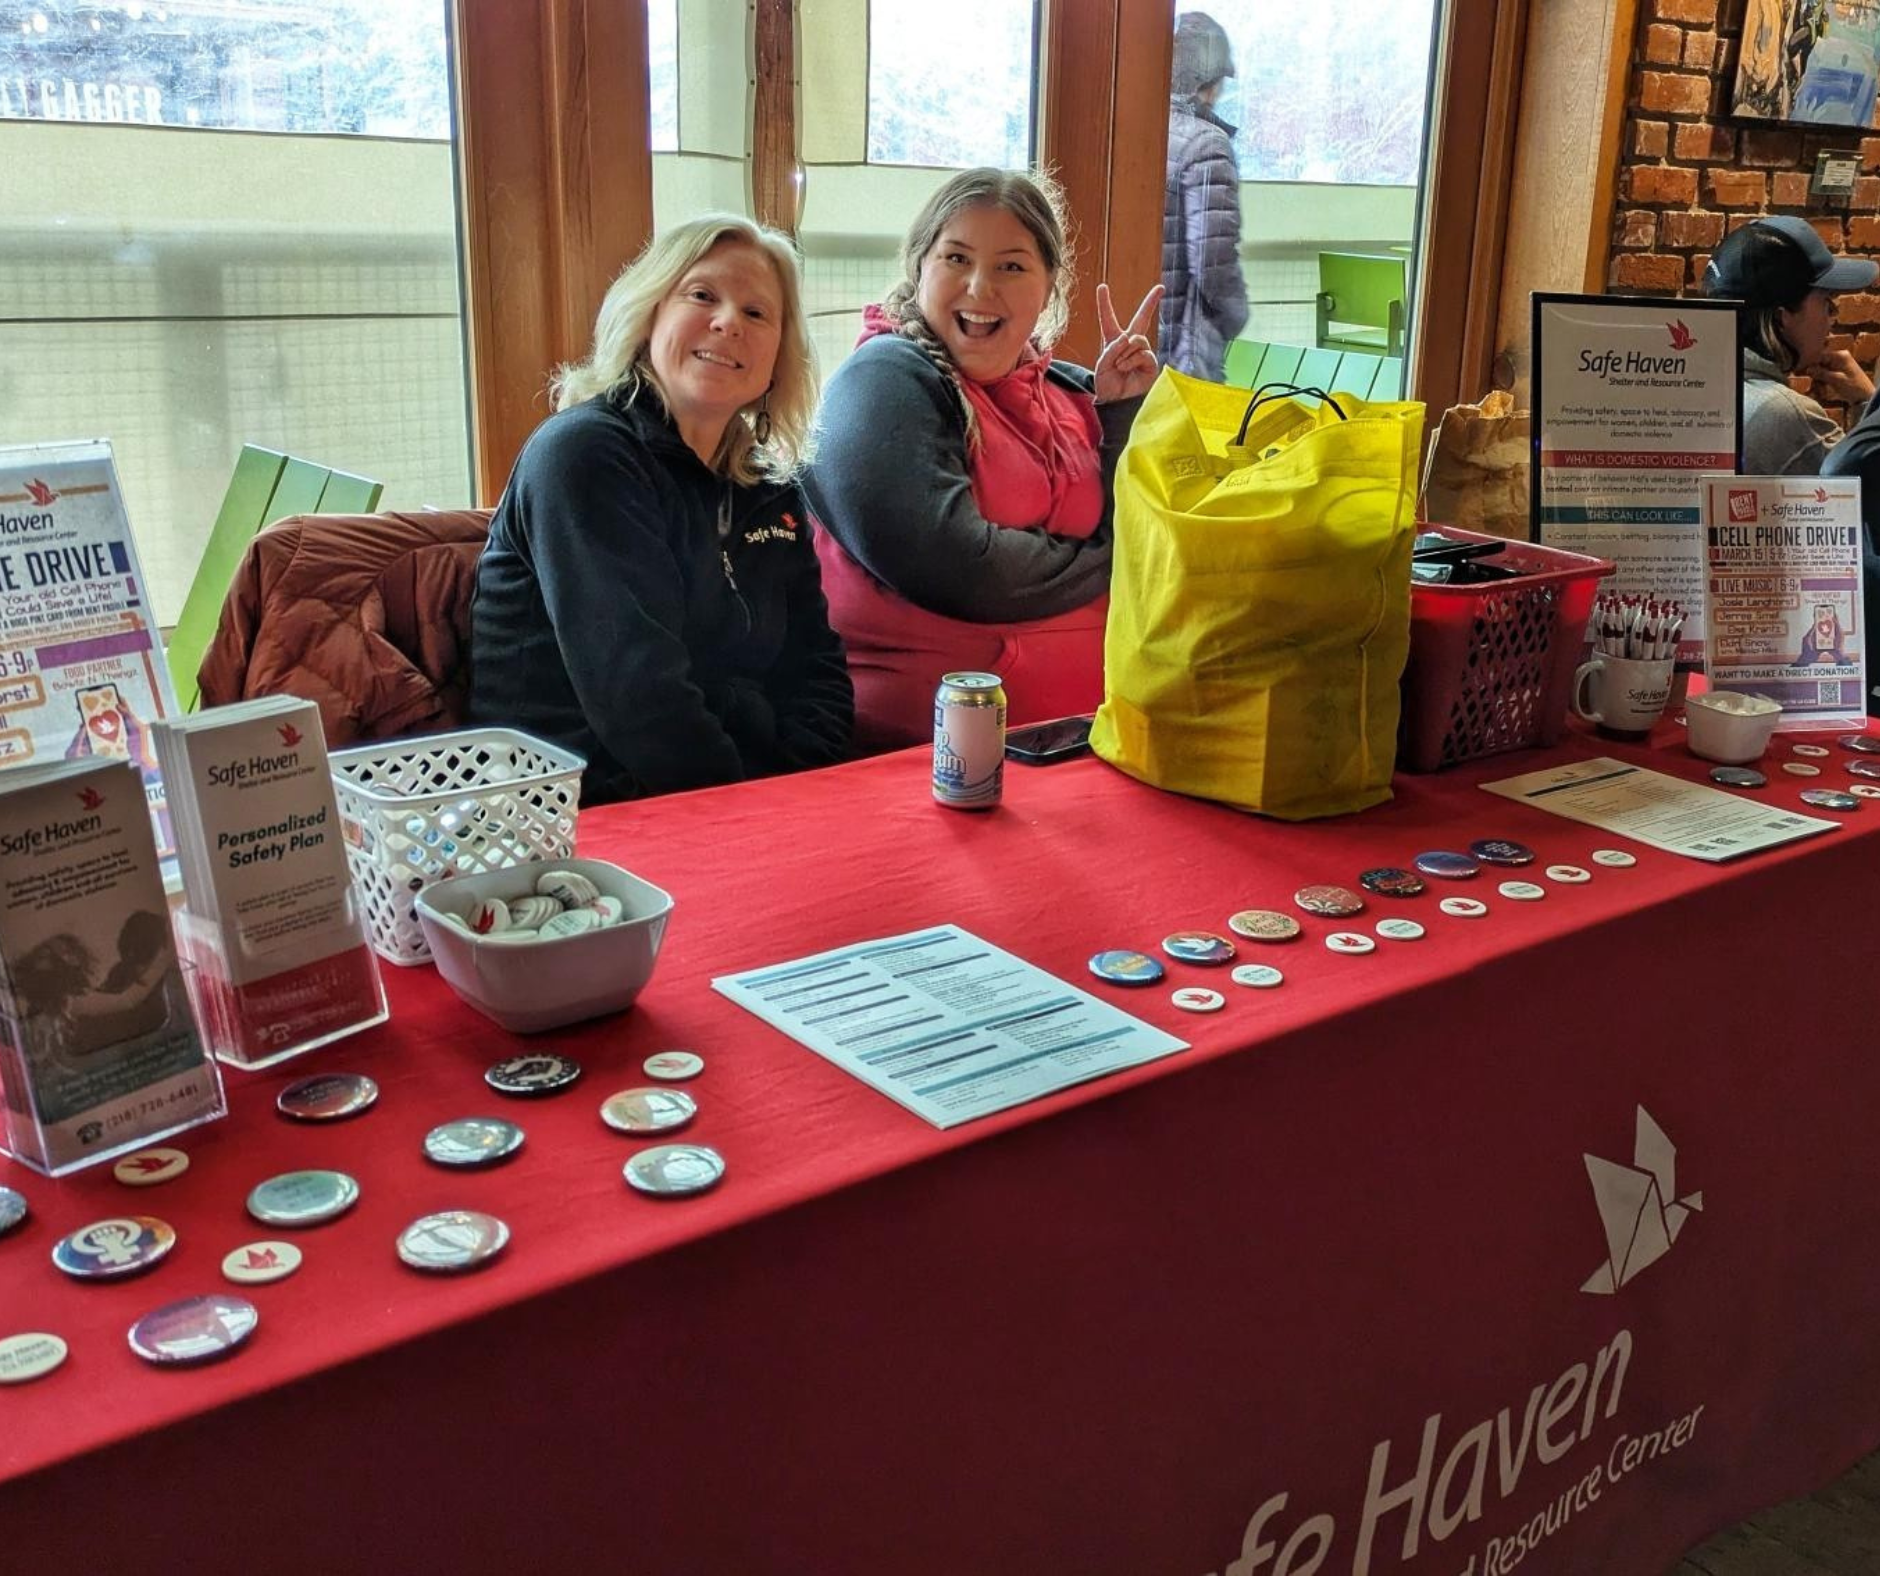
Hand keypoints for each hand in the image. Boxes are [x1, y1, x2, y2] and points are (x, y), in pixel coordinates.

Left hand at [1093, 282, 1162, 402]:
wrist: (1116, 403)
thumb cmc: (1107, 385)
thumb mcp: (1101, 365)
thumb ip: (1111, 349)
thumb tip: (1128, 338)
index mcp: (1113, 341)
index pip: (1108, 319)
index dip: (1105, 303)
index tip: (1102, 286)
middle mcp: (1129, 344)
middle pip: (1142, 318)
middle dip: (1151, 302)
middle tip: (1160, 288)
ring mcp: (1141, 352)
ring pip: (1137, 339)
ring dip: (1125, 352)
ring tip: (1119, 365)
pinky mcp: (1150, 362)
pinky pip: (1143, 352)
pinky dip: (1131, 360)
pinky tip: (1125, 368)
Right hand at [1809, 347, 1874, 407]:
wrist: (1864, 397)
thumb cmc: (1853, 387)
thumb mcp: (1835, 380)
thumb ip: (1821, 373)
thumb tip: (1808, 368)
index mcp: (1840, 356)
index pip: (1820, 355)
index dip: (1810, 363)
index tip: (1801, 371)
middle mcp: (1839, 358)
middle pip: (1819, 363)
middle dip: (1814, 375)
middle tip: (1813, 387)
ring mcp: (1838, 365)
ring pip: (1820, 371)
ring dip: (1818, 382)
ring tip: (1819, 392)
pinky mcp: (1837, 373)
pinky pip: (1824, 376)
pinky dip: (1822, 383)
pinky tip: (1821, 392)